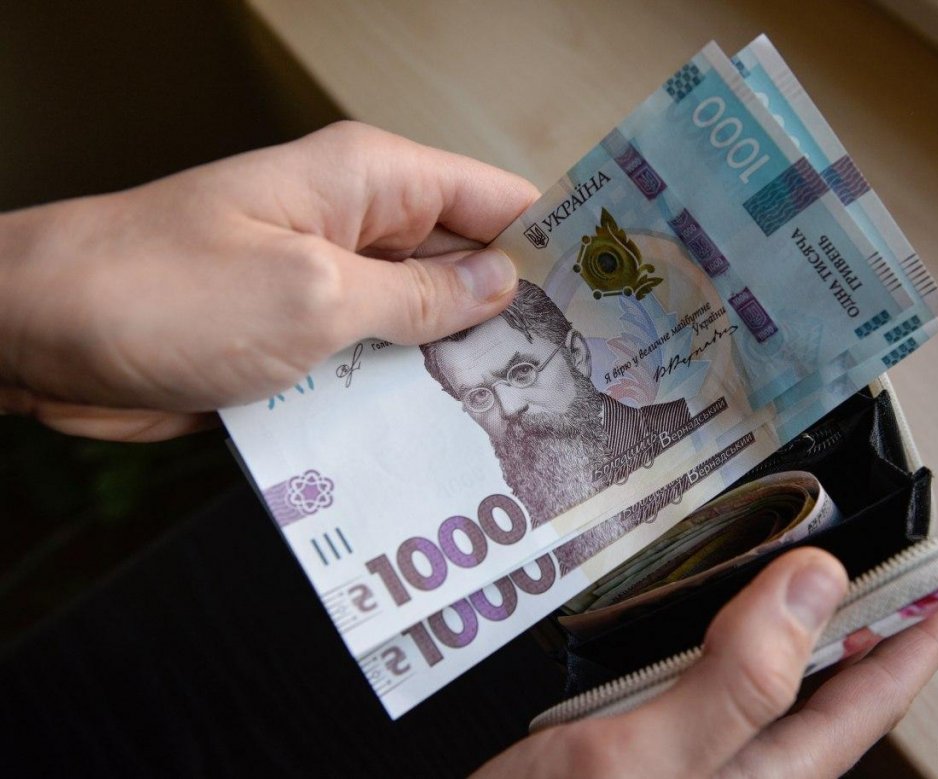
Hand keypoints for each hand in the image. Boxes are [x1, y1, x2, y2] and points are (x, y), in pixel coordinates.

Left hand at [0, 122, 536, 439]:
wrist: (42, 336)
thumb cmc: (164, 292)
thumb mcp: (314, 296)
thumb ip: (417, 298)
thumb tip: (502, 285)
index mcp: (372, 181)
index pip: (496, 197)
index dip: (556, 242)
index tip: (613, 301)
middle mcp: (359, 228)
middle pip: (467, 266)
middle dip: (518, 319)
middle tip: (586, 384)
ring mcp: (330, 287)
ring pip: (424, 325)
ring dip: (461, 367)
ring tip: (533, 422)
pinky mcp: (303, 340)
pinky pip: (375, 364)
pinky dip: (405, 395)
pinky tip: (446, 439)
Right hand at [473, 548, 937, 778]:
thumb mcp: (651, 756)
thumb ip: (737, 681)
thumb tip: (818, 585)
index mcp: (767, 776)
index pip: (872, 693)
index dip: (926, 628)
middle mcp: (746, 767)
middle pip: (834, 681)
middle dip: (876, 612)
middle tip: (907, 551)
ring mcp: (703, 756)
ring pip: (776, 672)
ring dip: (806, 615)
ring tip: (830, 565)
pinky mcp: (659, 739)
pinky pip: (721, 673)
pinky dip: (735, 627)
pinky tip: (721, 607)